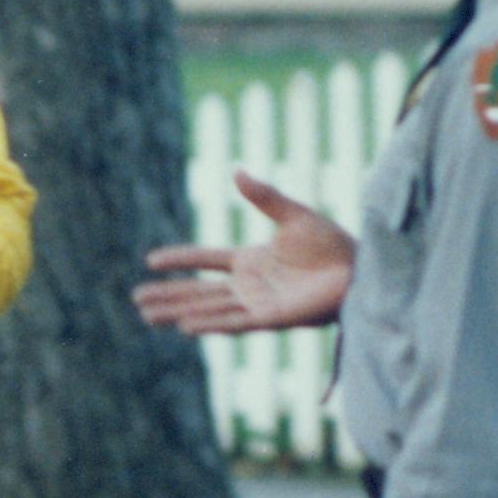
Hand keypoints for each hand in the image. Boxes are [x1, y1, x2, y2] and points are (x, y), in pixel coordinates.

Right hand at [135, 169, 355, 336]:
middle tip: (136, 299)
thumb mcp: (293, 215)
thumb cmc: (333, 244)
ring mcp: (257, 304)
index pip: (205, 261)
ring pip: (208, 310)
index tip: (150, 261)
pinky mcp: (272, 318)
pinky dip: (210, 324)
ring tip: (147, 316)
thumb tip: (236, 171)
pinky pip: (234, 323)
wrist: (361, 270)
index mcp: (250, 261)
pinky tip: (185, 326)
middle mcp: (248, 286)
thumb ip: (263, 196)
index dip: (179, 261)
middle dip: (167, 295)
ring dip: (178, 312)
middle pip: (198, 292)